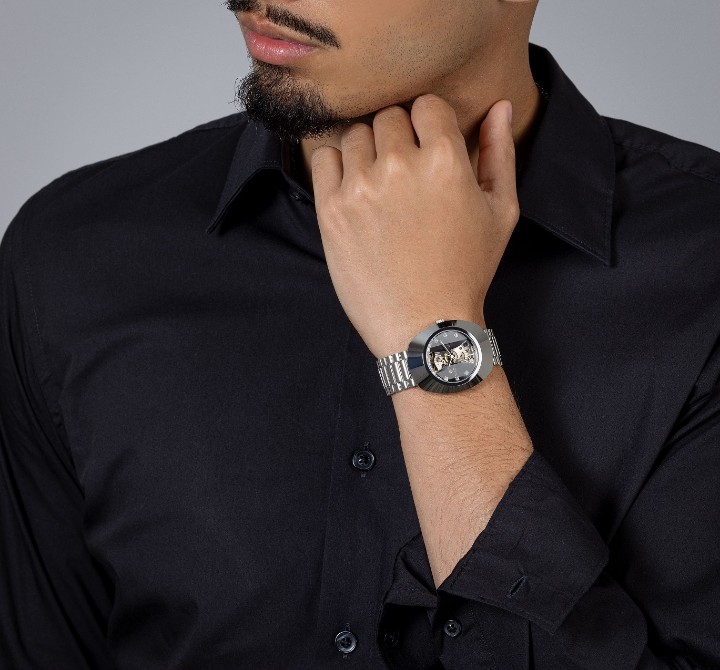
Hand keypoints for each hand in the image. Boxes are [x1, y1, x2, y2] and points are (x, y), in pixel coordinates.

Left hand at [311, 94, 518, 358]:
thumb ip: (499, 153)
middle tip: (404, 174)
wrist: (424, 325)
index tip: (427, 149)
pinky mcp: (331, 209)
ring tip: (380, 188)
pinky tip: (354, 191)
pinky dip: (336, 166)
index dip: (428, 124)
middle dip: (398, 137)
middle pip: (388, 117)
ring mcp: (361, 187)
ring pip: (355, 135)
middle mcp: (400, 166)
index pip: (426, 105)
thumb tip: (500, 106)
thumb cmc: (466, 271)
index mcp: (445, 160)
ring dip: (367, 152)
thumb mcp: (501, 212)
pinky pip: (324, 158)